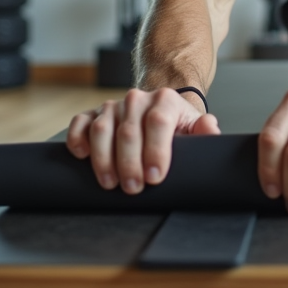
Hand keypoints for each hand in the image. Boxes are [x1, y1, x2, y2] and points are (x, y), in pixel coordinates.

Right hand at [66, 88, 219, 193]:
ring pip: (102, 128)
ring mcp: (112, 106)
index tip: (155, 177)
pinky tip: (81, 156)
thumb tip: (210, 127)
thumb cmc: (177, 128)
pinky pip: (79, 123)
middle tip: (133, 189)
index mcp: (164, 100)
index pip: (158, 122)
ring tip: (110, 184)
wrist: (158, 111)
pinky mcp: (93, 114)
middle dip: (129, 163)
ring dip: (103, 158)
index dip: (156, 151)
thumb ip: (206, 131)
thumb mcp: (195, 129)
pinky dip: (77, 139)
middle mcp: (136, 99)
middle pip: (129, 131)